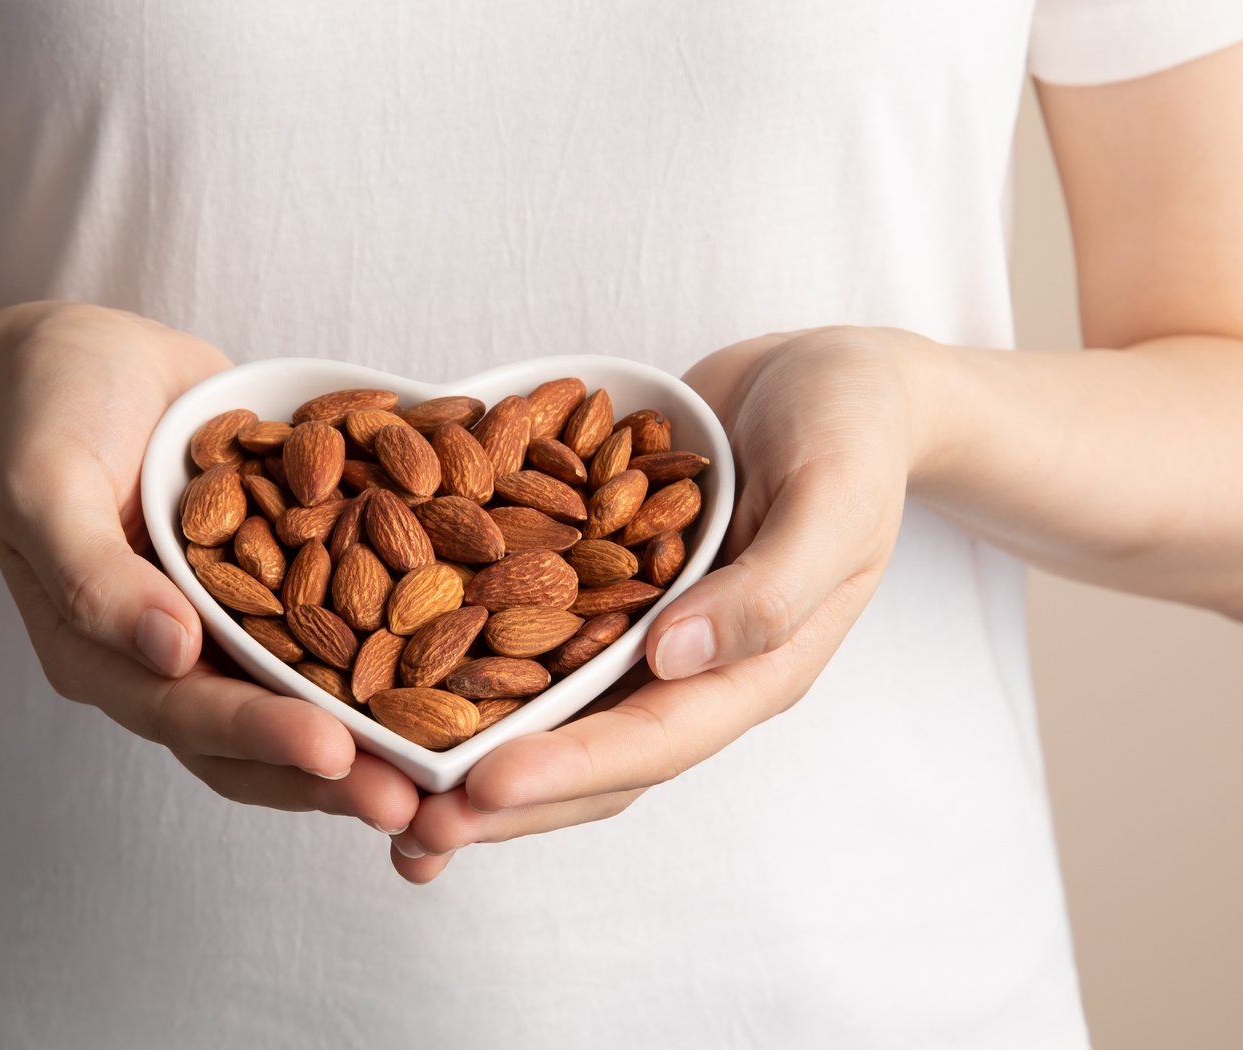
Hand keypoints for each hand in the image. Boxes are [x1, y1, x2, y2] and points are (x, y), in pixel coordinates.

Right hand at [0, 303, 419, 832]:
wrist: (92, 354)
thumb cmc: (52, 410)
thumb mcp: (47, 483)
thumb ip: (93, 574)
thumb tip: (170, 654)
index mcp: (103, 654)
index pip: (186, 716)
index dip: (260, 740)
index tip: (334, 753)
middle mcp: (172, 657)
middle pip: (256, 738)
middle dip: (334, 772)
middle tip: (416, 800)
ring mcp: (228, 625)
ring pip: (304, 700)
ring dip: (371, 736)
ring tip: (449, 763)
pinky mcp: (276, 583)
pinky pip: (334, 627)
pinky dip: (389, 648)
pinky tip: (458, 660)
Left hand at [390, 327, 933, 880]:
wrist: (831, 376)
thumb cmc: (853, 427)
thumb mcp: (833, 495)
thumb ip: (769, 584)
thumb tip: (674, 657)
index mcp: (756, 667)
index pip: (654, 740)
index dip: (567, 770)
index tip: (478, 789)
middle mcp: (692, 666)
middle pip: (590, 756)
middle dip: (502, 799)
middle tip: (409, 830)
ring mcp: (645, 632)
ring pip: (554, 715)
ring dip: (477, 760)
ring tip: (389, 796)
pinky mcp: (607, 587)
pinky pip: (536, 640)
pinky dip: (475, 667)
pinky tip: (401, 679)